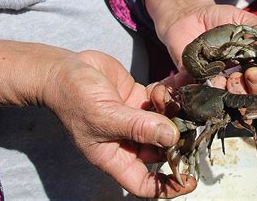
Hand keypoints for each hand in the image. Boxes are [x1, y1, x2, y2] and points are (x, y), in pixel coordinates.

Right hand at [0, 31, 194, 197]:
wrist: (64, 69)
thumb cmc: (74, 98)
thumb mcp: (105, 117)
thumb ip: (139, 127)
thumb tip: (171, 137)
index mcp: (115, 156)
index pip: (144, 184)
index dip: (167, 186)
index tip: (190, 180)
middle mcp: (127, 141)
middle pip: (161, 151)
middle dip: (178, 141)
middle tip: (192, 127)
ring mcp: (134, 119)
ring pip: (164, 124)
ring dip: (173, 114)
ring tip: (173, 101)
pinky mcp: (138, 98)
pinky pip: (161, 102)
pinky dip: (168, 96)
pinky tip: (167, 88)